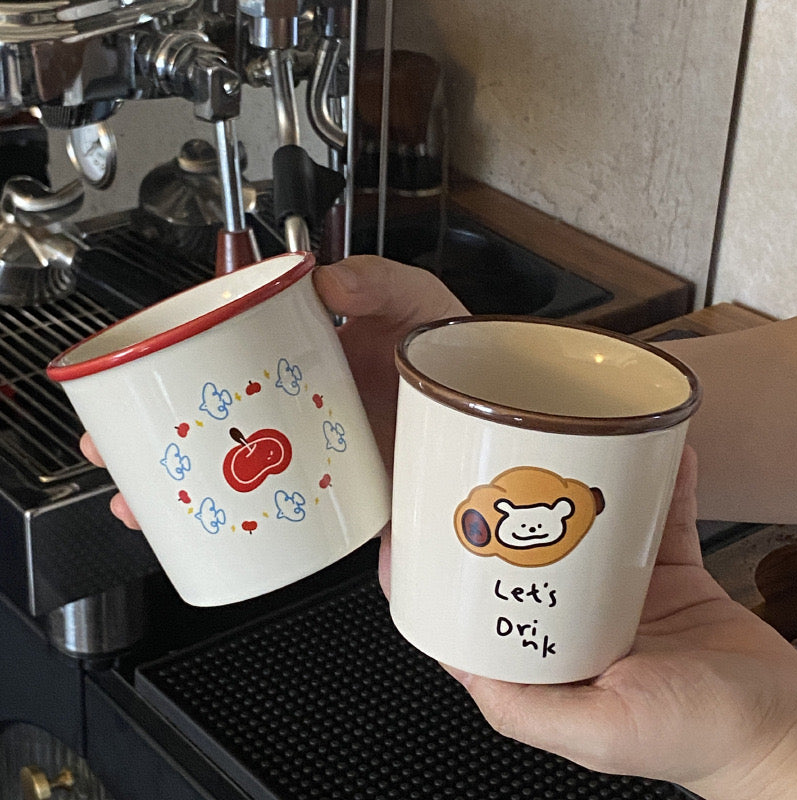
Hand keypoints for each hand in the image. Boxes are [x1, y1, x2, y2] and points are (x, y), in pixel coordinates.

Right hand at [80, 255, 466, 528]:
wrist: (489, 406)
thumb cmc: (451, 346)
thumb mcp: (417, 298)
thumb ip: (380, 278)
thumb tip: (330, 281)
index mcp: (304, 356)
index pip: (223, 354)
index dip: (167, 367)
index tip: (127, 376)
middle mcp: (299, 406)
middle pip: (211, 421)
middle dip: (153, 438)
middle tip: (110, 450)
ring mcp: (316, 454)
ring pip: (236, 474)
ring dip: (182, 491)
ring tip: (140, 505)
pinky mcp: (342, 495)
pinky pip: (286, 516)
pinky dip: (253, 532)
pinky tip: (220, 543)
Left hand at [381, 447, 796, 799]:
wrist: (785, 727)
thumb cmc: (696, 738)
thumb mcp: (597, 733)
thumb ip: (523, 709)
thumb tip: (461, 663)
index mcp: (546, 662)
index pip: (472, 614)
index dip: (437, 571)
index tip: (416, 526)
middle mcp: (573, 623)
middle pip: (522, 557)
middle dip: (503, 513)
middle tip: (486, 465)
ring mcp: (618, 594)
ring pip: (583, 529)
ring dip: (573, 490)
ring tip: (563, 446)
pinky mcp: (665, 574)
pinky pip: (654, 517)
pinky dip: (655, 486)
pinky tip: (652, 454)